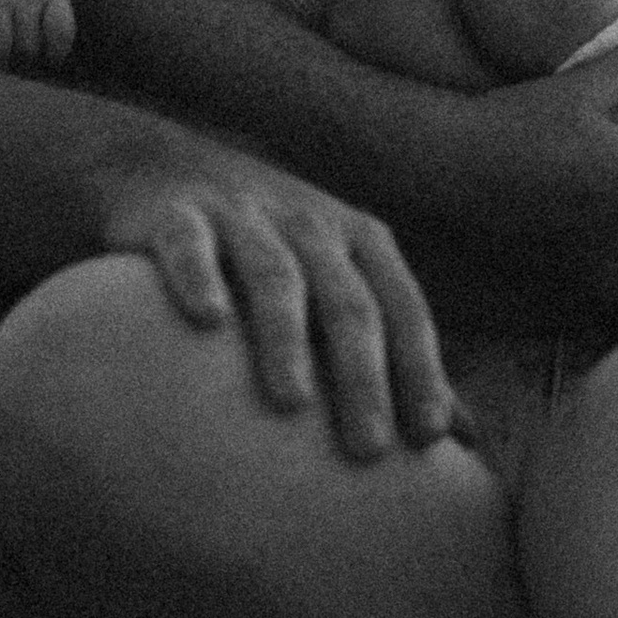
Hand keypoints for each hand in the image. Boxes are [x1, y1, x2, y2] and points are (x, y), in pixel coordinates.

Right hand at [93, 143, 455, 466]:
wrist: (156, 167)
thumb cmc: (266, 250)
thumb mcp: (337, 284)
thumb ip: (394, 353)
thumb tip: (462, 435)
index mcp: (360, 241)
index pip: (403, 309)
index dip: (421, 370)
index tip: (427, 438)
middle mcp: (309, 222)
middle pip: (347, 301)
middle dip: (364, 376)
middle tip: (368, 450)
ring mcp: (243, 213)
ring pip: (275, 275)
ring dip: (287, 338)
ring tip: (292, 404)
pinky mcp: (175, 211)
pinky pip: (190, 242)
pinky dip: (198, 276)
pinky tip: (206, 319)